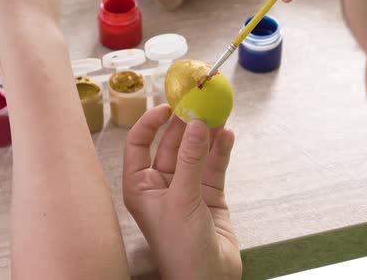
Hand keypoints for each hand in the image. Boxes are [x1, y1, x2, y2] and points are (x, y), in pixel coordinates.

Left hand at [123, 105, 241, 279]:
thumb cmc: (181, 248)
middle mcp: (162, 185)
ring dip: (207, 135)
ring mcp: (187, 189)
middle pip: (172, 145)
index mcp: (141, 186)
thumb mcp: (182, 199)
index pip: (139, 145)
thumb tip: (197, 124)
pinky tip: (228, 136)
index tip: (167, 106)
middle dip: (186, 125)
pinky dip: (221, 151)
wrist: (208, 278)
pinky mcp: (210, 195)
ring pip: (196, 153)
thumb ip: (191, 160)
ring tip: (219, 114)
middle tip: (200, 104)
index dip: (150, 123)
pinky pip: (214, 166)